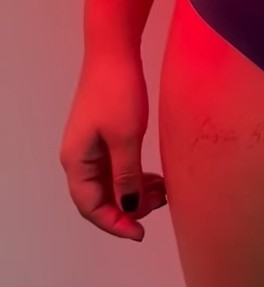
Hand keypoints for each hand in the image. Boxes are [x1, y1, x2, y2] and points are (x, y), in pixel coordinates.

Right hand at [59, 51, 166, 241]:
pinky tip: (155, 177)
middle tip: (160, 204)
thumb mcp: (126, 139)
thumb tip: (128, 209)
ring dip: (134, 192)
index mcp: (77, 162)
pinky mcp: (103, 134)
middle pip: (100, 197)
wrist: (113, 52)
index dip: (115, 224)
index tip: (141, 233)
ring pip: (110, 182)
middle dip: (129, 208)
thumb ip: (126, 177)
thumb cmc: (118, 94)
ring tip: (163, 191)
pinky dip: (134, 175)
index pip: (91, 207)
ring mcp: (90, 145)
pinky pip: (116, 166)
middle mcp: (78, 157)